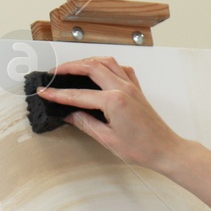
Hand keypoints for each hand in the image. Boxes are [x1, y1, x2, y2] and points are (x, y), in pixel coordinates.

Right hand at [38, 57, 183, 167]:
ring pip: (106, 61)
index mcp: (114, 101)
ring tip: (72, 67)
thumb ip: (85, 123)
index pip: (78, 94)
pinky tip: (99, 70)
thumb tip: (69, 114)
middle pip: (91, 67)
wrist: (165, 149)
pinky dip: (106, 64)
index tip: (44, 92)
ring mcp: (131, 86)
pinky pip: (120, 67)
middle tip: (53, 73)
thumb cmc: (142, 148)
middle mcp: (123, 88)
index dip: (58, 94)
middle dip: (69, 67)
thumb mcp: (107, 139)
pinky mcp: (136, 88)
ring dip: (87, 61)